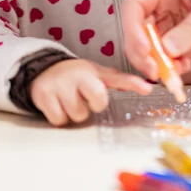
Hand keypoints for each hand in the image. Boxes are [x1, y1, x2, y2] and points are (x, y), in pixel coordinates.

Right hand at [30, 59, 151, 125]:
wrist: (43, 70)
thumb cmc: (75, 76)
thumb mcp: (96, 74)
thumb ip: (118, 81)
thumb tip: (145, 87)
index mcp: (94, 71)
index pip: (117, 77)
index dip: (133, 83)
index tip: (148, 89)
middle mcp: (78, 75)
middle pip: (98, 100)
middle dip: (94, 105)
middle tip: (86, 100)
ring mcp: (60, 85)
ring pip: (78, 115)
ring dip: (75, 113)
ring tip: (69, 101)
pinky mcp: (44, 95)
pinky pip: (60, 119)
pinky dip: (60, 117)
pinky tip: (58, 105)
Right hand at [122, 0, 190, 78]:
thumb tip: (167, 48)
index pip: (134, 4)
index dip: (132, 27)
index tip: (144, 49)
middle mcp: (158, 5)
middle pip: (134, 30)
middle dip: (141, 53)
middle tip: (155, 71)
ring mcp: (165, 26)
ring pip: (145, 49)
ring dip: (155, 64)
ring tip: (175, 73)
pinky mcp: (174, 44)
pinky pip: (161, 60)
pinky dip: (168, 68)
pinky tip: (185, 67)